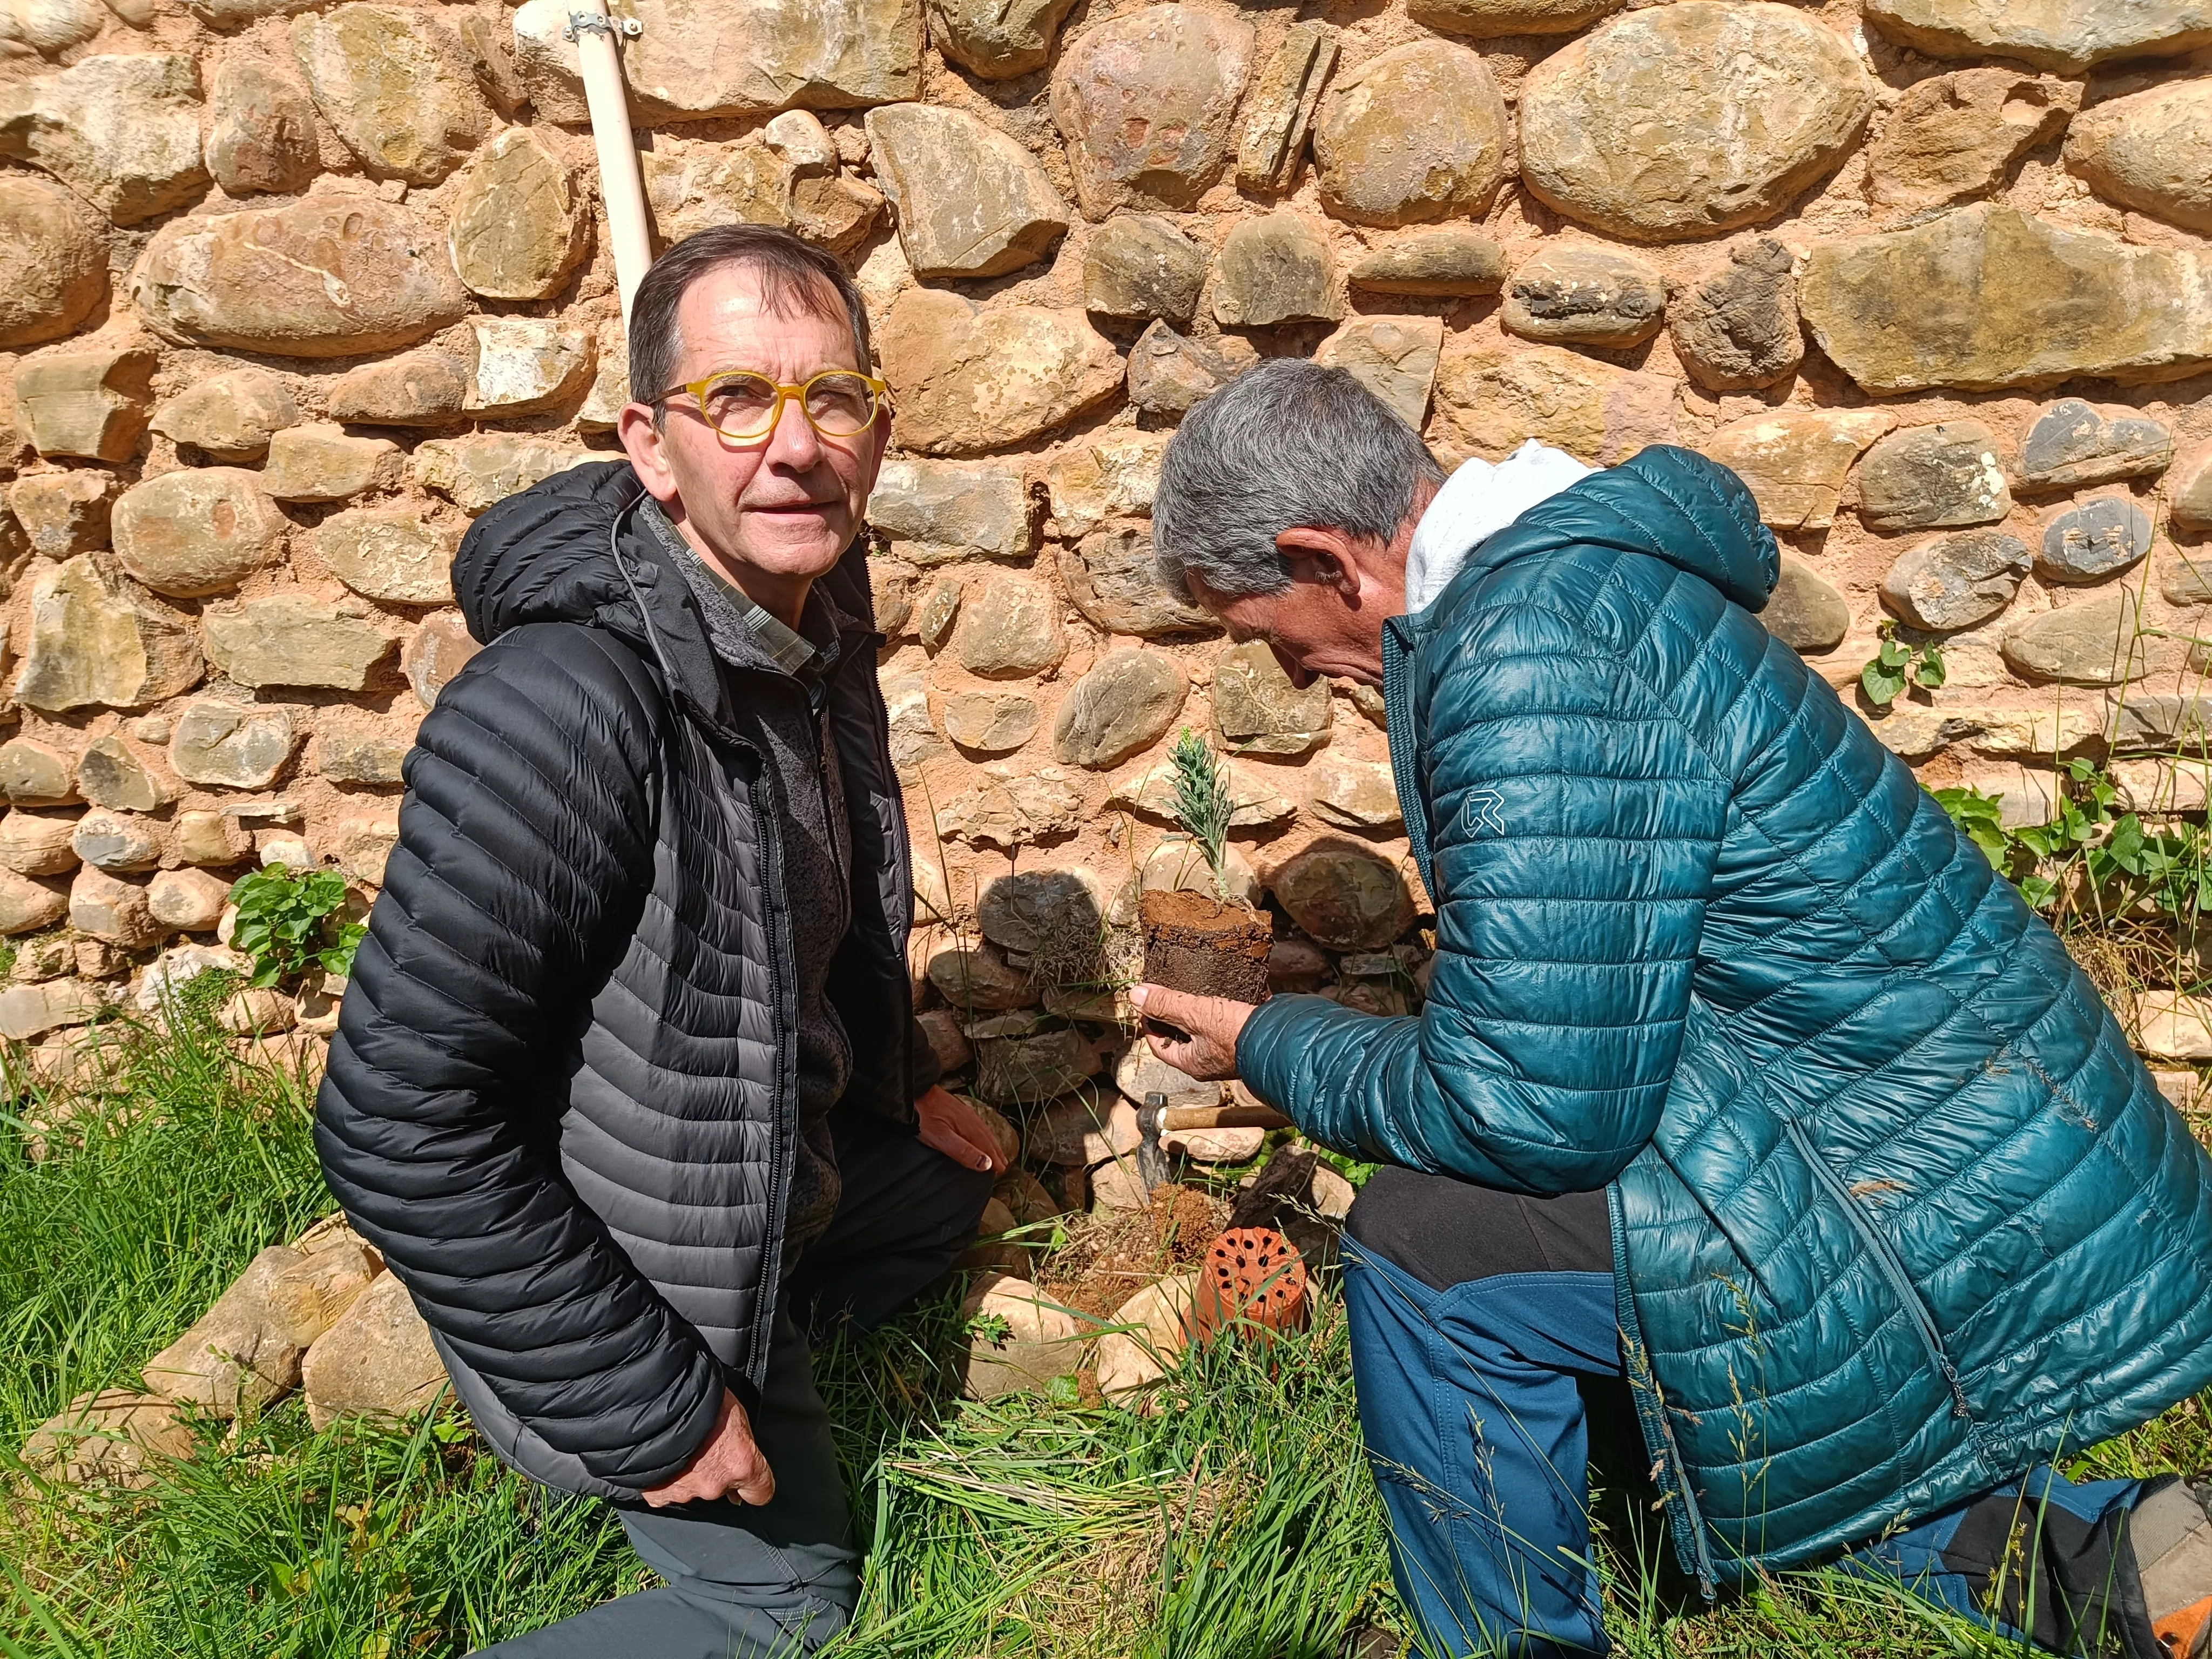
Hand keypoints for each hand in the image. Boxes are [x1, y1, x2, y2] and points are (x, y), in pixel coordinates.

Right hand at [641, 1388, 774, 1507]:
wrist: (655, 1398)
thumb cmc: (698, 1395)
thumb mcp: (734, 1412)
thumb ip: (741, 1442)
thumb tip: (740, 1451)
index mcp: (741, 1464)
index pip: (761, 1492)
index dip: (756, 1483)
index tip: (751, 1475)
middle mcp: (714, 1485)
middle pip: (722, 1486)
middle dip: (716, 1469)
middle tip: (704, 1444)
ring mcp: (684, 1493)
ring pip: (693, 1488)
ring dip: (689, 1472)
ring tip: (679, 1444)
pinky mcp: (657, 1494)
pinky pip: (665, 1490)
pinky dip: (665, 1478)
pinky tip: (661, 1457)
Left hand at [914, 1084, 1007, 1175]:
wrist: (918, 1092)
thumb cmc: (927, 1117)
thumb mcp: (942, 1139)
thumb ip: (964, 1152)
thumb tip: (987, 1164)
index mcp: (970, 1129)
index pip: (987, 1148)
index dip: (994, 1160)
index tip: (1001, 1170)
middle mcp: (972, 1120)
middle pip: (989, 1139)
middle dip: (997, 1153)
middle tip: (1004, 1165)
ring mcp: (966, 1114)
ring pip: (985, 1132)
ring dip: (992, 1144)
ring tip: (997, 1152)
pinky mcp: (960, 1111)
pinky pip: (978, 1126)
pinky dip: (984, 1134)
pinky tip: (981, 1135)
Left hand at [1129, 984, 1253, 1081]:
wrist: (1282, 1040)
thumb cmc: (1237, 1033)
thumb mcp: (1195, 1014)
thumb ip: (1166, 1004)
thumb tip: (1134, 995)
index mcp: (1191, 1062)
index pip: (1157, 1044)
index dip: (1149, 1022)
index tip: (1146, 1002)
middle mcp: (1207, 1062)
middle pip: (1179, 1038)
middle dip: (1172, 1016)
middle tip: (1167, 993)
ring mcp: (1227, 1053)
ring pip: (1202, 1031)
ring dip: (1196, 1012)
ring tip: (1192, 991)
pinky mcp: (1243, 1040)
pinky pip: (1223, 1025)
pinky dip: (1218, 1010)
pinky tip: (1221, 995)